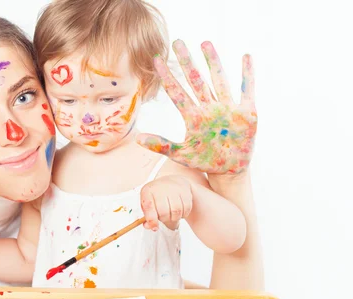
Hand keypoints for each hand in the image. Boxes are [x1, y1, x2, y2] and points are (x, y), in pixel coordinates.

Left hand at [138, 40, 255, 174]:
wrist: (228, 170)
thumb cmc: (204, 160)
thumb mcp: (180, 154)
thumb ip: (160, 145)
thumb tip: (137, 139)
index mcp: (193, 117)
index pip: (177, 93)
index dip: (167, 77)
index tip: (156, 61)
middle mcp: (209, 108)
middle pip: (196, 80)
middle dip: (187, 62)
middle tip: (177, 42)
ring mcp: (227, 108)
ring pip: (218, 80)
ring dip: (213, 62)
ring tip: (205, 42)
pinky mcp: (246, 113)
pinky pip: (246, 90)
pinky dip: (247, 75)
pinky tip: (246, 57)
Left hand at [140, 175, 192, 229]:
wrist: (172, 182)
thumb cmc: (157, 196)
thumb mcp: (148, 204)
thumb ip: (148, 217)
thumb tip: (151, 227)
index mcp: (148, 191)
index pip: (148, 206)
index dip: (152, 219)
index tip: (155, 227)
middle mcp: (160, 188)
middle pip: (164, 212)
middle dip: (164, 219)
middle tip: (164, 217)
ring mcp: (174, 188)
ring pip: (176, 212)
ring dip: (174, 218)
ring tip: (171, 214)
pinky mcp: (185, 191)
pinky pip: (186, 209)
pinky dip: (183, 214)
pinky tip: (179, 211)